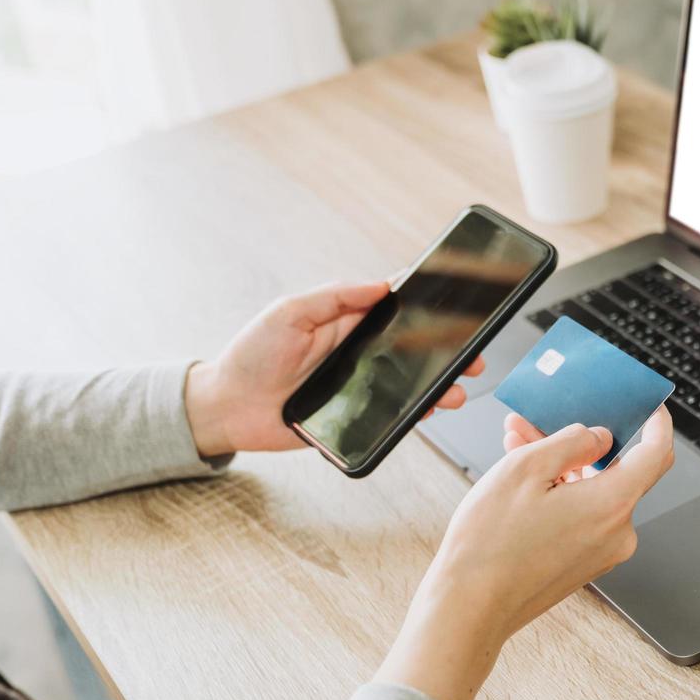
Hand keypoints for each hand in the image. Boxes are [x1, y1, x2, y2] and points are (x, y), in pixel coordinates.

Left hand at [182, 281, 484, 456]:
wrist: (226, 407)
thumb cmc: (251, 354)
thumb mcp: (289, 312)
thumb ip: (335, 297)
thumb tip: (381, 284)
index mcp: (346, 321)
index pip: (395, 306)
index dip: (426, 301)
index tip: (455, 299)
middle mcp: (358, 351)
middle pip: (414, 346)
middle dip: (447, 349)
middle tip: (472, 352)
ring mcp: (359, 384)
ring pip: (410, 383)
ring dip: (439, 384)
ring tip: (458, 387)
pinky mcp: (354, 415)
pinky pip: (393, 414)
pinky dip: (416, 413)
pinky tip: (431, 409)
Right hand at [375, 407, 674, 699]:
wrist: (470, 608)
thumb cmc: (490, 545)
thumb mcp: (526, 468)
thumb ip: (572, 441)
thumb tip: (599, 436)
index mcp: (611, 505)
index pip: (657, 453)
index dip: (657, 423)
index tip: (650, 407)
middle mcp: (616, 532)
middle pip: (614, 470)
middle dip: (579, 441)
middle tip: (542, 421)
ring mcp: (602, 552)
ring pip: (593, 492)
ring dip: (560, 465)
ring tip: (516, 445)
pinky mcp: (583, 563)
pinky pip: (582, 515)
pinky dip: (559, 493)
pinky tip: (523, 482)